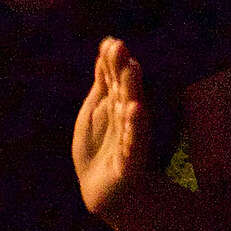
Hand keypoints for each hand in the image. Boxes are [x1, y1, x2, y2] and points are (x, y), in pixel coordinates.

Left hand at [72, 37, 156, 220]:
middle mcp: (126, 118)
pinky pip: (134, 141)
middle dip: (122, 69)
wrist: (102, 189)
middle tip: (121, 48)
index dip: (112, 62)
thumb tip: (106, 47)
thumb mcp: (95, 110)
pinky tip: (136, 109)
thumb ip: (103, 82)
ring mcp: (130, 137)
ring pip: (131, 110)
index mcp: (116, 105)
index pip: (114, 80)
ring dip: (131, 90)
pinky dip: (135, 126)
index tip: (111, 41)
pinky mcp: (131, 161)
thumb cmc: (100, 146)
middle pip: (124, 90)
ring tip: (131, 69)